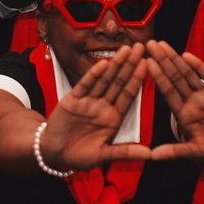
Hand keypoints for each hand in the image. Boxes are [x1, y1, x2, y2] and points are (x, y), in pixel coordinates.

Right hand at [38, 46, 155, 169]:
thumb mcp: (104, 156)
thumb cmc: (80, 157)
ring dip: (114, 65)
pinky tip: (102, 64)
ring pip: (104, 80)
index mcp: (113, 118)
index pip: (128, 96)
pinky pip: (85, 85)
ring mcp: (88, 102)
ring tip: (126, 49)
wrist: (54, 154)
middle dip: (129, 65)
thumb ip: (125, 153)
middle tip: (141, 47)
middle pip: (118, 83)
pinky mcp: (72, 100)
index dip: (137, 80)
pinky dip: (93, 75)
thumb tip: (150, 155)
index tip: (148, 65)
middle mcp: (102, 107)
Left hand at [141, 41, 203, 166]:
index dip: (158, 77)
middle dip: (162, 61)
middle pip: (175, 78)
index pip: (167, 92)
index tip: (146, 63)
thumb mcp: (194, 152)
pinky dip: (199, 67)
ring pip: (188, 74)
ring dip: (176, 59)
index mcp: (183, 113)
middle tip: (149, 44)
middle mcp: (192, 101)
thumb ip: (175, 151)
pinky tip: (187, 56)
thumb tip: (153, 157)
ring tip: (162, 45)